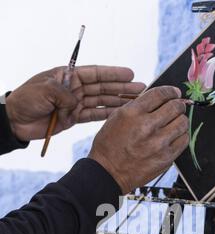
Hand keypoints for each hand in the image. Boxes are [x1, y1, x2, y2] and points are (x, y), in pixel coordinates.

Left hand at [5, 66, 144, 141]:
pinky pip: (94, 116)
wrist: (16, 121)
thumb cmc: (26, 99)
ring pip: (101, 102)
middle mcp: (74, 89)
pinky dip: (106, 115)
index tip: (130, 73)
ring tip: (136, 101)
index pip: (95, 73)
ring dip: (118, 102)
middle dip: (122, 88)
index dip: (113, 73)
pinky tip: (120, 114)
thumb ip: (65, 94)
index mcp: (68, 76)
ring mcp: (75, 104)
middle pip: (103, 88)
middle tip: (140, 89)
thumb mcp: (44, 90)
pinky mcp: (73, 118)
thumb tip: (78, 104)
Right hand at [89, 86, 188, 193]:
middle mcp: (147, 126)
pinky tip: (175, 136)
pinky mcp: (166, 157)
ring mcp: (158, 143)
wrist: (108, 173)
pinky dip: (182, 135)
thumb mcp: (116, 118)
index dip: (171, 91)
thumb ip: (136, 106)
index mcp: (132, 113)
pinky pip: (184, 140)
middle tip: (177, 107)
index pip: (160, 94)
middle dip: (178, 104)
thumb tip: (157, 98)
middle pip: (175, 106)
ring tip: (175, 122)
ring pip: (183, 122)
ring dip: (180, 120)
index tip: (174, 93)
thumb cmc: (110, 146)